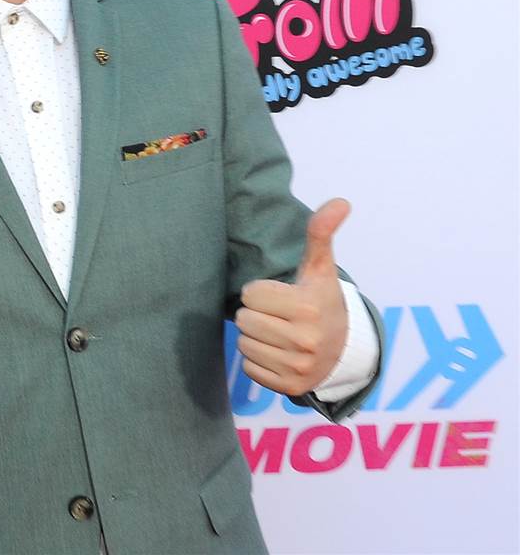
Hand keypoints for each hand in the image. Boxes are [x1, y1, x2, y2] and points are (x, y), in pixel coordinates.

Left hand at [235, 198, 351, 395]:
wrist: (345, 349)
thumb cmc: (321, 301)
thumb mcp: (319, 268)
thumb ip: (320, 234)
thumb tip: (340, 202)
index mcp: (308, 307)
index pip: (249, 294)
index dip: (262, 292)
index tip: (283, 296)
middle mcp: (305, 340)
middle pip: (244, 320)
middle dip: (257, 314)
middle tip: (280, 315)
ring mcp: (299, 367)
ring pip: (244, 344)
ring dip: (256, 337)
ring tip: (280, 333)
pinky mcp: (290, 387)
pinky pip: (249, 368)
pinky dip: (259, 360)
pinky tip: (280, 353)